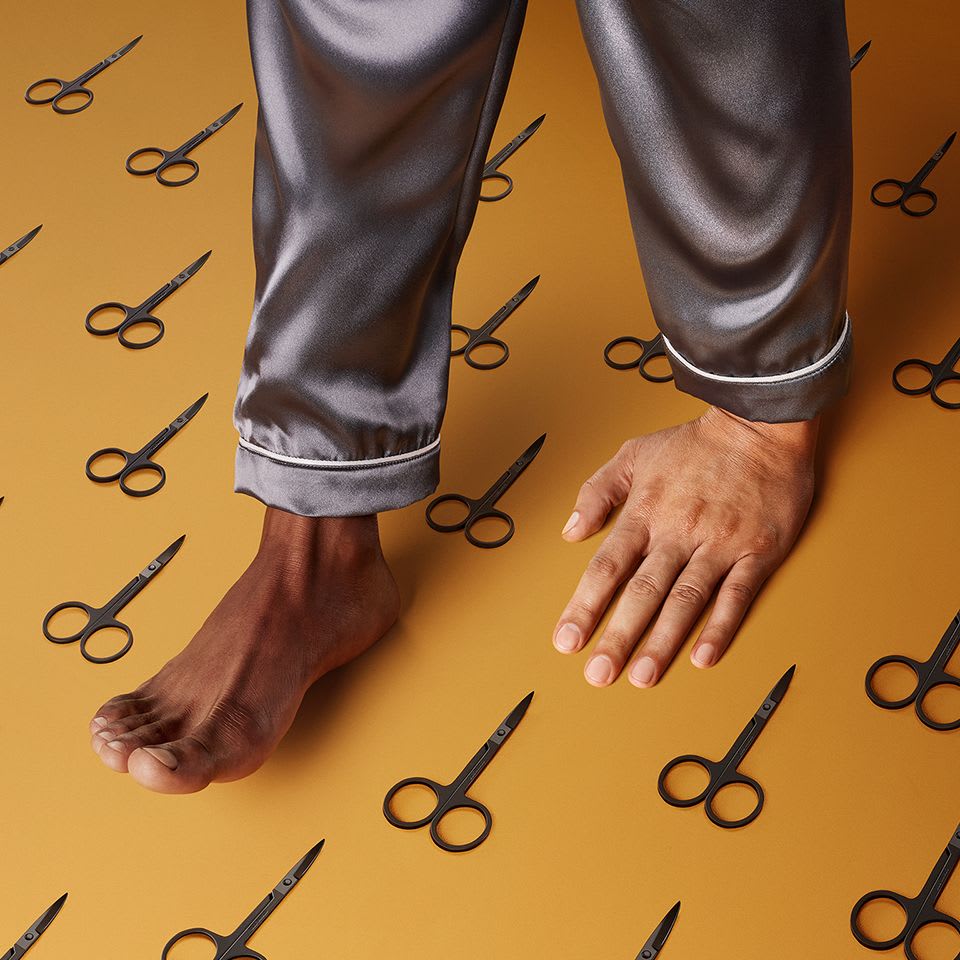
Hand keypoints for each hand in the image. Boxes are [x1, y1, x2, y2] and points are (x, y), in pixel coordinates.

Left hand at [552, 406, 817, 686]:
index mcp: (645, 512)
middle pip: (642, 591)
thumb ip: (597, 492)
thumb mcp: (633, 454)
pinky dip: (721, 626)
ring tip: (642, 675)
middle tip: (599, 674)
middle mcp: (678, 532)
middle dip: (618, 636)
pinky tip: (704, 656)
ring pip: (685, 599)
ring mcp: (718, 543)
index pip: (607, 567)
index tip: (567, 639)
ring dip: (663, 640)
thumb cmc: (694, 443)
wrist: (758, 424)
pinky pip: (737, 594)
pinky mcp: (756, 551)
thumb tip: (570, 530)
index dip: (585, 605)